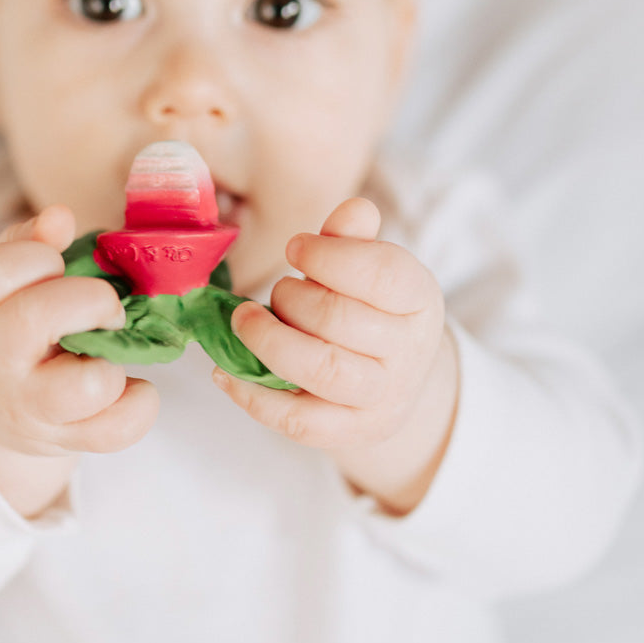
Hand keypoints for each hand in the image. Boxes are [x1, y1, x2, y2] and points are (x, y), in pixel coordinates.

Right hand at [0, 205, 159, 460]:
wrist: (1, 407)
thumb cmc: (15, 325)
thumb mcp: (7, 283)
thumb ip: (31, 242)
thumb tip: (59, 216)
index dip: (38, 256)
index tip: (58, 262)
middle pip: (32, 320)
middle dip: (89, 300)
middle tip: (108, 305)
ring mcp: (29, 405)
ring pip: (79, 387)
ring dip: (112, 362)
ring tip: (111, 354)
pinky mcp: (64, 439)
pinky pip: (113, 431)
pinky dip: (139, 406)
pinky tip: (133, 388)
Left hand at [211, 198, 458, 512]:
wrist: (390, 379)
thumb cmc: (367, 308)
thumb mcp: (367, 267)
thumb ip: (352, 237)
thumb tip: (354, 210)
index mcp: (419, 300)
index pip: (381, 274)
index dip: (329, 255)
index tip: (295, 246)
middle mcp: (408, 353)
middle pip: (339, 319)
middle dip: (291, 298)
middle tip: (275, 292)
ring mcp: (380, 398)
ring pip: (320, 369)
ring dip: (268, 340)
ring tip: (242, 320)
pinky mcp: (348, 432)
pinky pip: (297, 420)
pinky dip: (252, 395)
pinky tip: (224, 371)